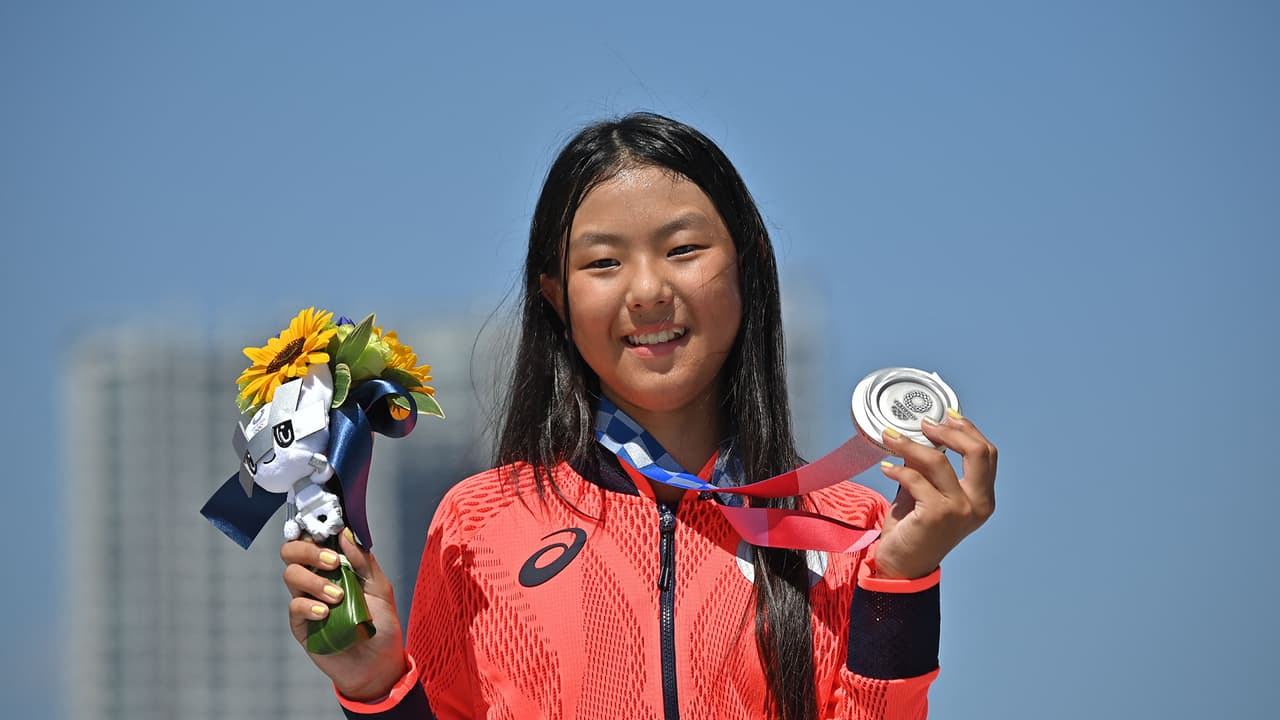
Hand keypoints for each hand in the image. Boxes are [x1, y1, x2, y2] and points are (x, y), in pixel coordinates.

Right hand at [281, 529, 407, 699]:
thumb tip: (346, 534)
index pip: (314, 538)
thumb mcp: (380, 587)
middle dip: (308, 550)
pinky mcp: (301, 624)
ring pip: (291, 574)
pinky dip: (310, 605)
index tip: (324, 526)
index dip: (312, 526)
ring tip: (338, 597)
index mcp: (335, 564)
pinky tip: (327, 613)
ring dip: (314, 581)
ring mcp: (307, 600)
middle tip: (332, 563)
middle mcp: (317, 577)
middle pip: (292, 550)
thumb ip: (363, 560)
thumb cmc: (379, 623)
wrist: (377, 663)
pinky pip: (295, 606)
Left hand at [873, 411, 996, 579]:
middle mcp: (978, 505)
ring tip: (890, 437)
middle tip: (924, 424)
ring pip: (938, 461)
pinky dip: (898, 469)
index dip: (968, 430)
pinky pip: (915, 479)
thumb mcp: (928, 492)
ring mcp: (961, 510)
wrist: (901, 566)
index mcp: (983, 499)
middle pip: (978, 452)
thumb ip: (932, 468)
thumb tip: (922, 434)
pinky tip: (885, 467)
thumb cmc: (916, 529)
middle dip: (950, 431)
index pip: (987, 454)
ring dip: (910, 444)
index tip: (946, 416)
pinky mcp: (937, 515)